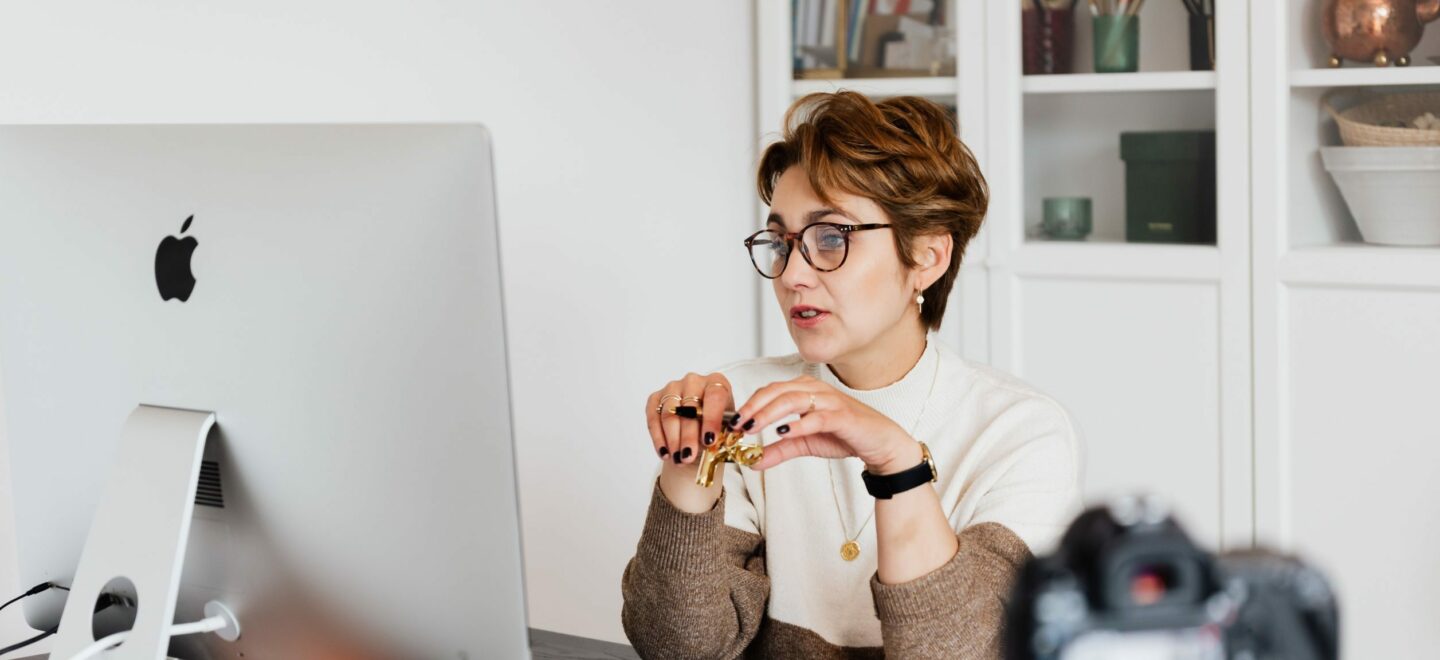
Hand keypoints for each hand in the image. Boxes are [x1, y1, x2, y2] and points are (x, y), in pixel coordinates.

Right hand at [645, 371, 734, 468]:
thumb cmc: (714, 425)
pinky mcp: (655, 398)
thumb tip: (723, 439)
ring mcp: (672, 388)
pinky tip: (666, 453)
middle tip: (689, 456)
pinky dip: (659, 438)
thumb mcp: (726, 428)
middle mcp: (694, 381)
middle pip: (689, 407)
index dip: (711, 419)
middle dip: (688, 436)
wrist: (698, 427)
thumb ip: (725, 432)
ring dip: (673, 440)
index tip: (709, 440)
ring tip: (678, 459)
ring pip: (670, 414)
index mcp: (716, 382)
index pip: (714, 396)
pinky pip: (654, 418)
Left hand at [731, 374, 916, 472]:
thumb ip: (779, 450)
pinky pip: (816, 417)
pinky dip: (798, 424)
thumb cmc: (844, 436)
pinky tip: (782, 432)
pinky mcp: (843, 416)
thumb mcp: (805, 444)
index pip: (770, 390)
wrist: (880, 444)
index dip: (749, 404)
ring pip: (792, 399)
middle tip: (736, 425)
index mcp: (805, 390)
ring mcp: (830, 401)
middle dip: (753, 407)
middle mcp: (815, 389)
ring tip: (752, 427)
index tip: (732, 423)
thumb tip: (752, 462)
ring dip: (769, 413)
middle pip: (777, 391)